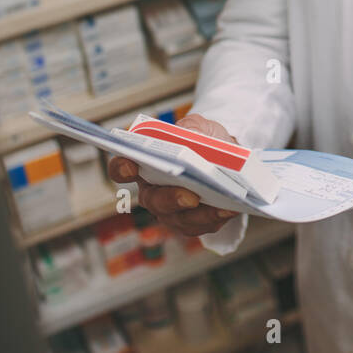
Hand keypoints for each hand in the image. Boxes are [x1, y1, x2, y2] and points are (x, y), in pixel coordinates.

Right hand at [106, 114, 241, 236]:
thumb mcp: (199, 127)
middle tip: (189, 196)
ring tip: (220, 204)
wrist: (226, 159)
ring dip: (199, 214)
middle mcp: (152, 191)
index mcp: (145, 165)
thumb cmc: (204, 141)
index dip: (121, 167)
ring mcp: (170, 211)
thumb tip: (191, 136)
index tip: (131, 165)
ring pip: (178, 218)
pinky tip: (230, 208)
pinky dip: (216, 217)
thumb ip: (192, 127)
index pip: (122, 168)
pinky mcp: (191, 223)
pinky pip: (201, 225)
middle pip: (152, 200)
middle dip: (171, 199)